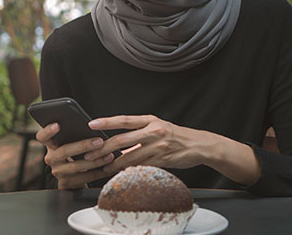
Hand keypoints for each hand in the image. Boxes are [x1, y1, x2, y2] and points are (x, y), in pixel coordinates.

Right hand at [35, 123, 115, 188]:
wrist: (74, 178)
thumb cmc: (76, 155)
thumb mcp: (71, 144)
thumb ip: (74, 136)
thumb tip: (94, 126)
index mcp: (50, 145)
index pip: (42, 136)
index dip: (47, 131)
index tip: (57, 125)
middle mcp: (51, 158)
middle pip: (64, 151)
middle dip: (83, 145)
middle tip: (99, 141)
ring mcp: (58, 172)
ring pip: (76, 166)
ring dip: (95, 161)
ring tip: (109, 155)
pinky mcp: (67, 184)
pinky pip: (84, 178)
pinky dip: (99, 172)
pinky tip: (110, 167)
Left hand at [80, 115, 215, 173]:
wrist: (201, 146)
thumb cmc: (177, 136)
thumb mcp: (159, 128)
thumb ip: (139, 135)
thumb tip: (120, 147)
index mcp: (150, 120)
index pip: (124, 120)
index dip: (107, 122)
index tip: (91, 124)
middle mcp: (153, 131)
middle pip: (122, 139)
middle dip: (103, 149)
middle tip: (90, 154)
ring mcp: (158, 146)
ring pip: (129, 157)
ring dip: (114, 164)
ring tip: (103, 168)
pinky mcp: (162, 160)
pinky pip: (141, 166)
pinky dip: (129, 170)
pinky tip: (121, 173)